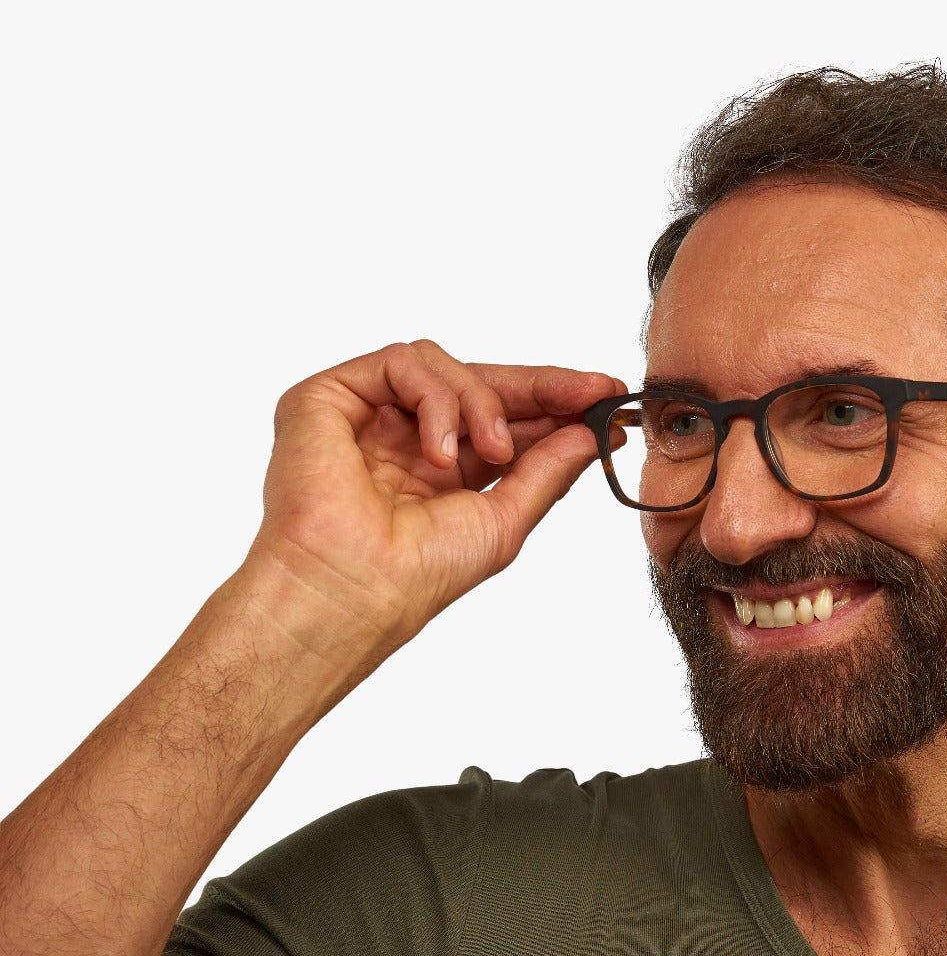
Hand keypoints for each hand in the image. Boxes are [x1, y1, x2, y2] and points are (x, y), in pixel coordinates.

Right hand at [247, 340, 623, 649]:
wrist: (354, 591)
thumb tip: (592, 433)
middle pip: (479, 384)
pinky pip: (401, 364)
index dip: (555, 406)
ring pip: (444, 367)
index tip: (608, 402)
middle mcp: (403, 438)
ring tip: (497, 452)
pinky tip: (441, 453)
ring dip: (484, 403)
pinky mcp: (329, 397)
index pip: (503, 420)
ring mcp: (366, 416)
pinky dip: (436, 401)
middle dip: (542, 387)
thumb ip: (548, 469)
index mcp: (441, 471)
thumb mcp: (505, 518)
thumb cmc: (416, 575)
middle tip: (592, 392)